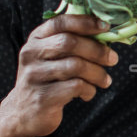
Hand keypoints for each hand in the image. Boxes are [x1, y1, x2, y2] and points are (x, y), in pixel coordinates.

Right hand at [0, 14, 117, 136]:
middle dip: (97, 50)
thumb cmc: (45, 80)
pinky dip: (89, 89)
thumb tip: (104, 35)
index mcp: (35, 39)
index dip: (85, 22)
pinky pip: (75, 87)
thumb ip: (69, 44)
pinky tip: (88, 93)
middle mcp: (31, 54)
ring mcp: (34, 76)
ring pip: (75, 66)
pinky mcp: (42, 97)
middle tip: (113, 59)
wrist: (23, 113)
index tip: (105, 27)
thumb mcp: (49, 58)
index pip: (60, 23)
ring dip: (97, 73)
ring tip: (105, 80)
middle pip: (69, 43)